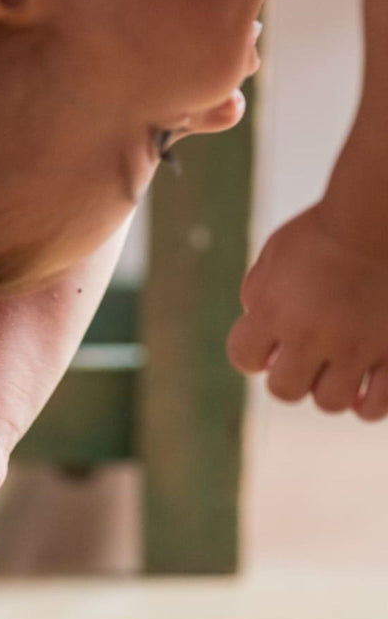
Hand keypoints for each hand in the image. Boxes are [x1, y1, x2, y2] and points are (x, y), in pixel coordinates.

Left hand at [227, 203, 387, 419]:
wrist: (380, 214)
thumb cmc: (324, 230)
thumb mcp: (274, 256)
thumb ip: (258, 295)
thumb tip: (258, 332)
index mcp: (274, 311)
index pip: (243, 358)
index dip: (251, 353)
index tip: (265, 343)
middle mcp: (311, 335)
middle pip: (284, 391)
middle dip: (289, 377)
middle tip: (304, 357)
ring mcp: (356, 345)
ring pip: (331, 403)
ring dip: (329, 390)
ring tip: (337, 368)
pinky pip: (381, 404)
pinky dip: (370, 403)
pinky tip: (367, 389)